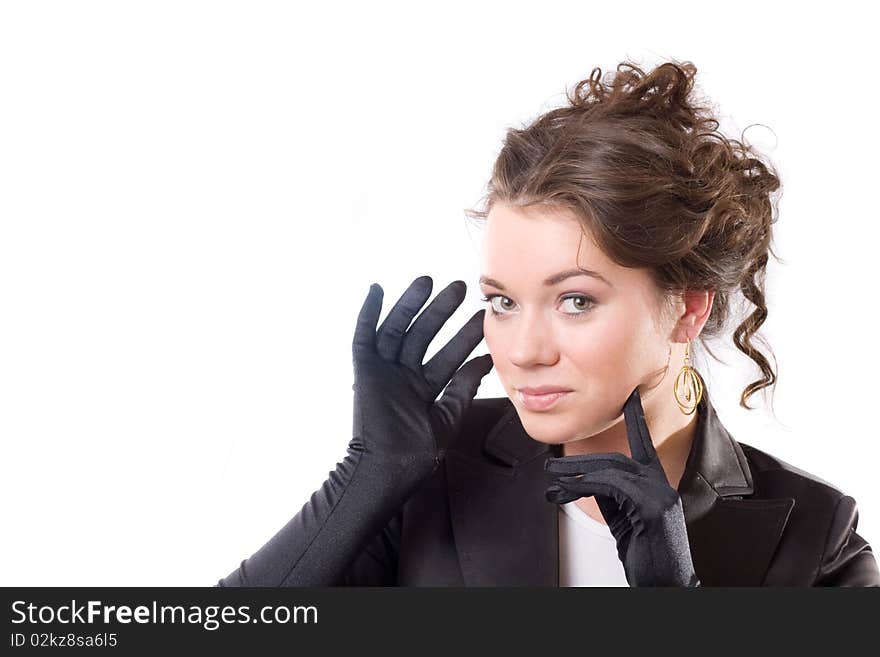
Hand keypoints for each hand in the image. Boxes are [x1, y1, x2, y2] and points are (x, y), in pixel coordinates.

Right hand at [351, 275, 493, 486]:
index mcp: (422, 388)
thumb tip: (485, 362)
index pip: (447, 355)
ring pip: (398, 329)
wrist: (388, 469)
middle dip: (441, 311)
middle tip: (460, 288)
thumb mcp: (448, 416)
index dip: (463, 336)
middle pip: (423, 334)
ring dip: (411, 304)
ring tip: (428, 281)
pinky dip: (369, 313)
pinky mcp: (364, 371)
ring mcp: (383, 372)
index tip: (481, 316)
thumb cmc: (416, 453)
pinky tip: (378, 290)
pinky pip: (364, 336)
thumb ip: (464, 388)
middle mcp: (402, 376)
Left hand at [544, 387, 699, 586]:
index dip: (637, 418)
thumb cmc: (646, 553)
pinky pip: (611, 487)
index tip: (631, 396)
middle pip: (615, 459)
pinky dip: (584, 487)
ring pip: (610, 470)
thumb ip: (611, 492)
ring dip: (575, 475)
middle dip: (579, 463)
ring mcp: (660, 495)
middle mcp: (662, 484)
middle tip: (551, 468)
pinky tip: (565, 494)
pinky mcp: (652, 508)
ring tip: (551, 482)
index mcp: (658, 482)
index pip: (645, 442)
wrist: (667, 584)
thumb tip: (583, 478)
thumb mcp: (623, 516)